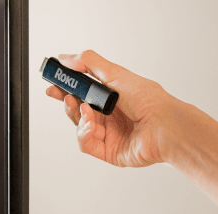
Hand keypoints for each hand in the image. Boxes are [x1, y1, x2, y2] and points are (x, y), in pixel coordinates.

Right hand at [46, 50, 177, 166]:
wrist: (164, 126)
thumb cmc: (149, 101)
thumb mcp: (116, 74)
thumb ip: (89, 63)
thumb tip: (66, 58)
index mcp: (114, 97)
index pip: (84, 91)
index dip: (67, 86)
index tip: (53, 80)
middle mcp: (111, 116)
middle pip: (79, 109)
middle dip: (67, 101)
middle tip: (58, 93)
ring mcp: (110, 134)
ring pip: (80, 126)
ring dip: (76, 115)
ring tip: (81, 107)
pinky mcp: (109, 151)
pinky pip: (86, 143)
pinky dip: (83, 133)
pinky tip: (90, 124)